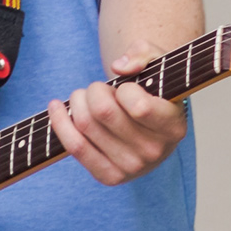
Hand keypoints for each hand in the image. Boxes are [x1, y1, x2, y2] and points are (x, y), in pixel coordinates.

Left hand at [51, 52, 187, 185]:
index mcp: (173, 127)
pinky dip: (60, 123)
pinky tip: (56, 107)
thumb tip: (118, 67)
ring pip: (86, 125)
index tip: (126, 87)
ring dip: (78, 101)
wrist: (151, 129)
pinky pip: (75, 147)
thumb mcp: (159, 63)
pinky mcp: (110, 177)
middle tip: (98, 89)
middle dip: (94, 90)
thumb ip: (144, 53)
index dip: (124, 89)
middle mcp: (155, 152)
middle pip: (103, 112)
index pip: (139, 107)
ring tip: (84, 96)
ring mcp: (132, 168)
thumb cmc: (154, 93)